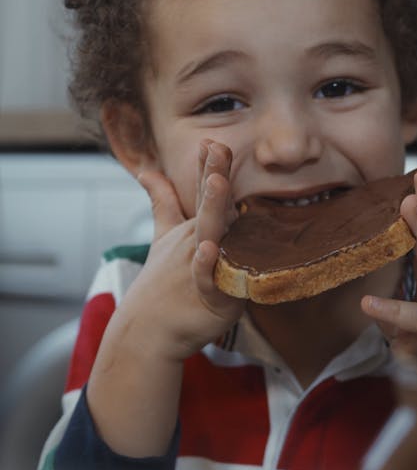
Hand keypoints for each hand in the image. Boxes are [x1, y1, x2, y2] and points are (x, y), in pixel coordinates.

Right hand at [86, 140, 243, 456]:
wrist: (147, 330)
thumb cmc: (162, 282)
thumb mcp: (163, 235)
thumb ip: (162, 201)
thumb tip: (147, 169)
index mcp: (195, 227)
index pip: (202, 191)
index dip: (207, 165)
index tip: (212, 139)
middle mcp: (198, 242)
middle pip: (210, 206)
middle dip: (213, 176)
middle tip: (216, 148)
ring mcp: (201, 267)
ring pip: (210, 234)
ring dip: (213, 208)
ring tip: (216, 182)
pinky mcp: (210, 297)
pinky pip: (208, 278)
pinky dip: (207, 264)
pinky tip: (209, 249)